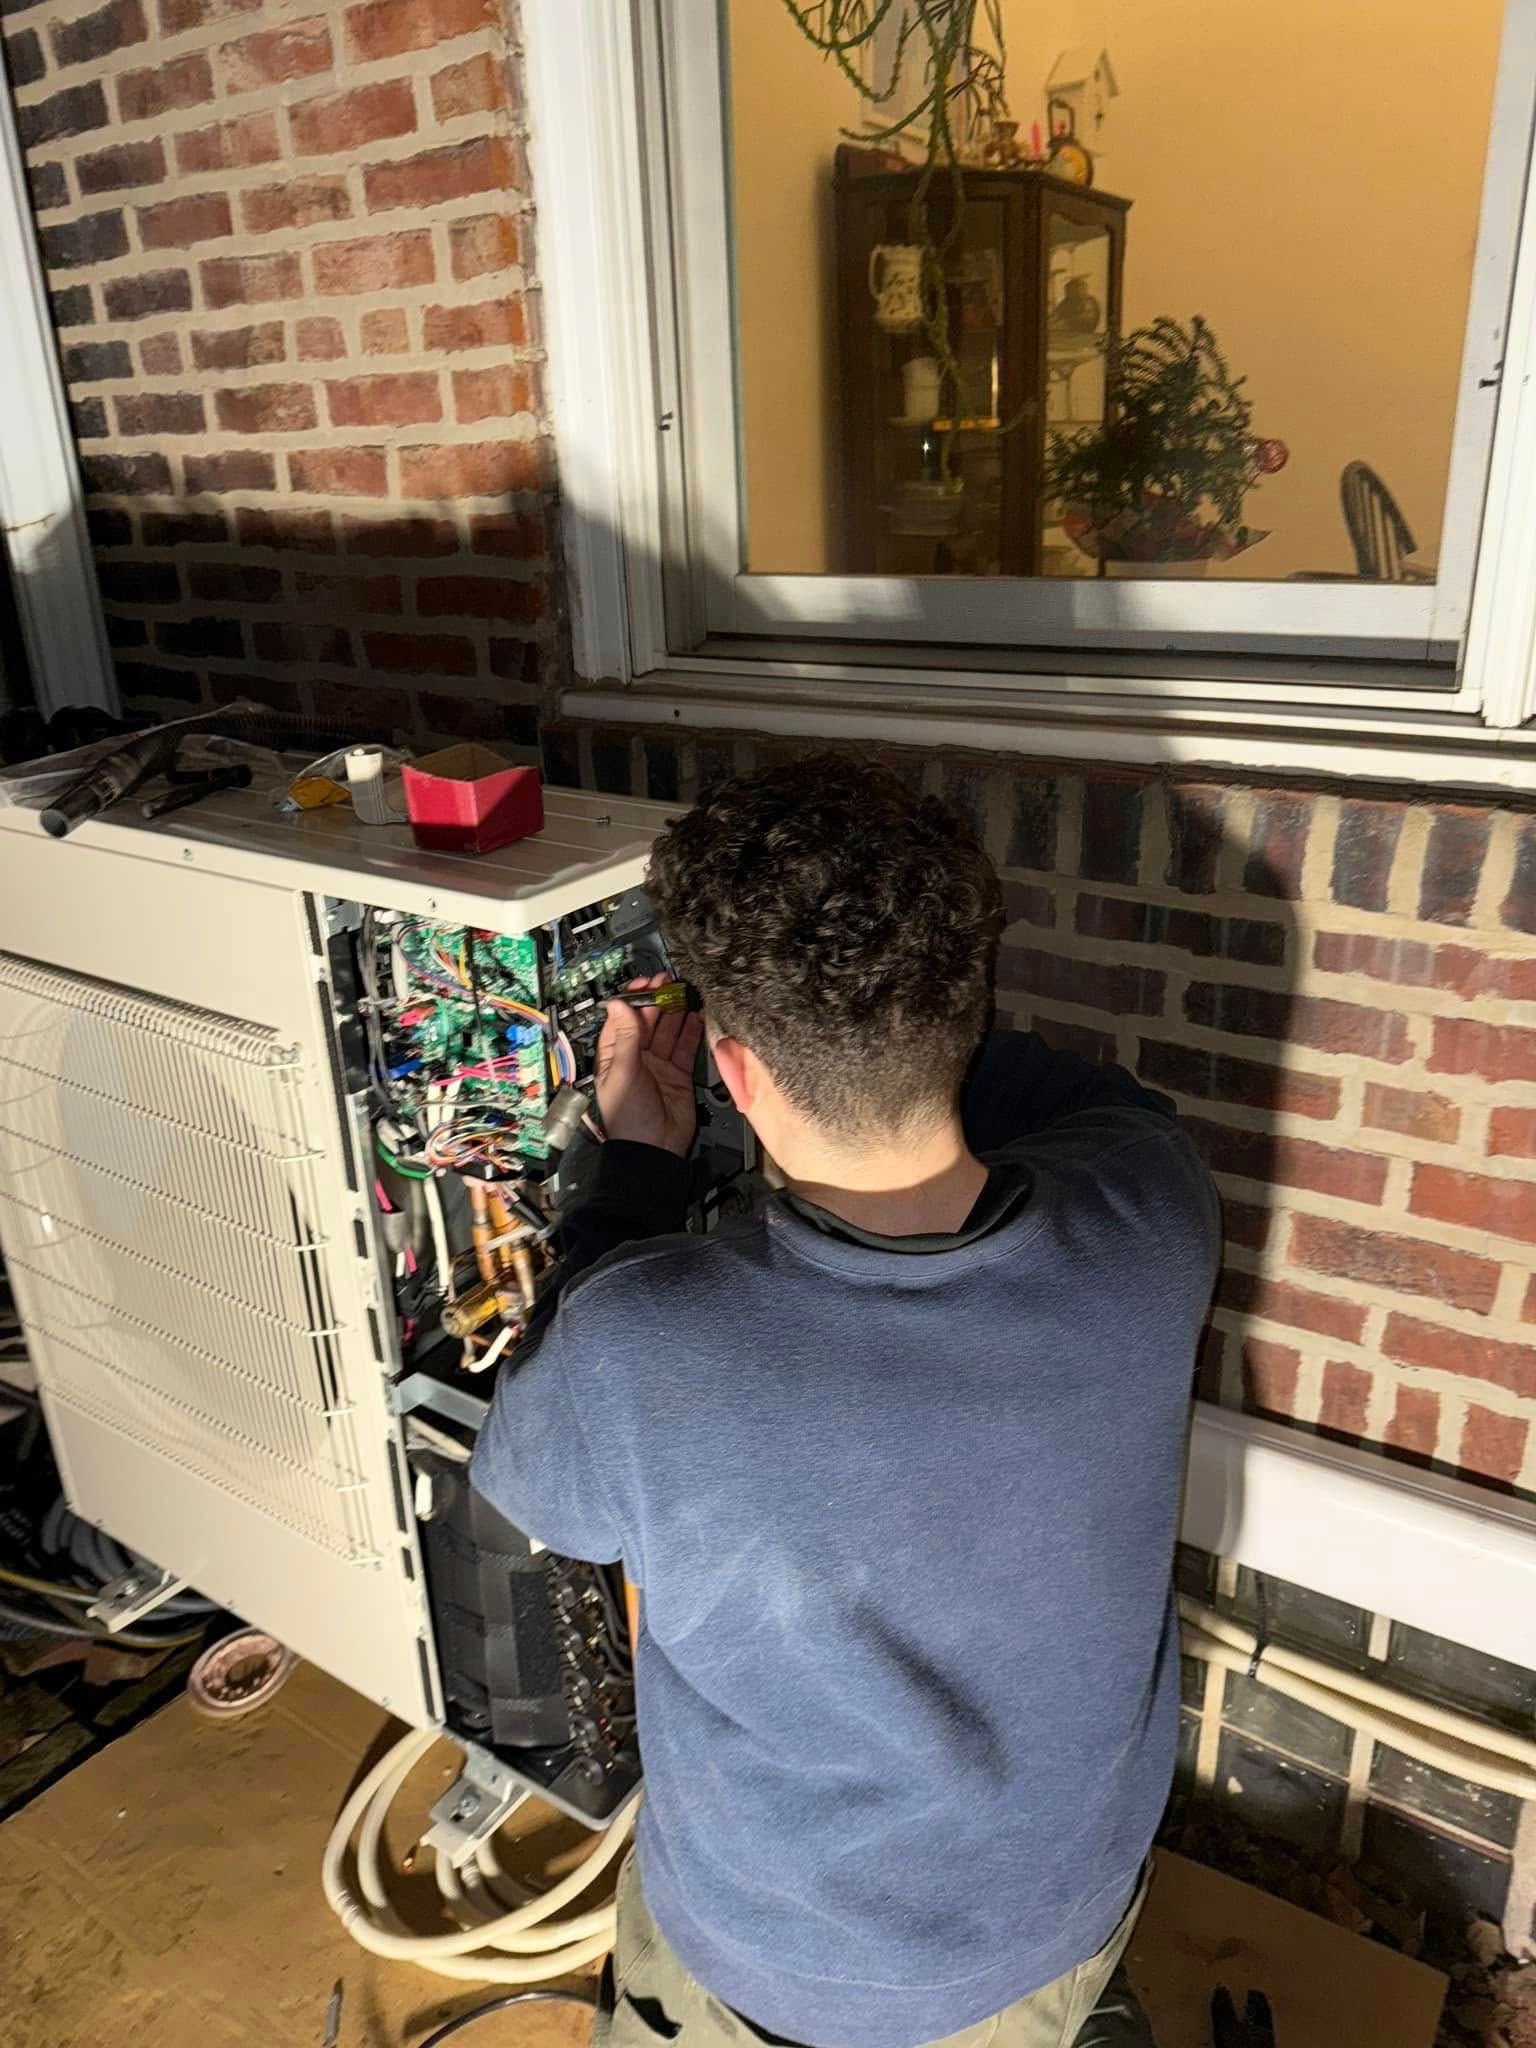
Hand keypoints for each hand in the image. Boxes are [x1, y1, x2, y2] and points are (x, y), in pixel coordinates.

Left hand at [593, 974, 704, 1157]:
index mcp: (615, 1057)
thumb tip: (618, 1004)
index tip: (644, 983)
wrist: (653, 1149)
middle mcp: (637, 1059)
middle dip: (657, 1001)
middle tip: (668, 983)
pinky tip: (695, 1016)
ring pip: (668, 1032)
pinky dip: (691, 1032)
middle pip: (648, 1022)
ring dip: (676, 1013)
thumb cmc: (628, 1118)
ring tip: (684, 994)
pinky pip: (685, 1048)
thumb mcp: (623, 1072)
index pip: (623, 1020)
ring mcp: (659, 1066)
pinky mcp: (679, 1075)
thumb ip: (626, 1037)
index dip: (633, 1000)